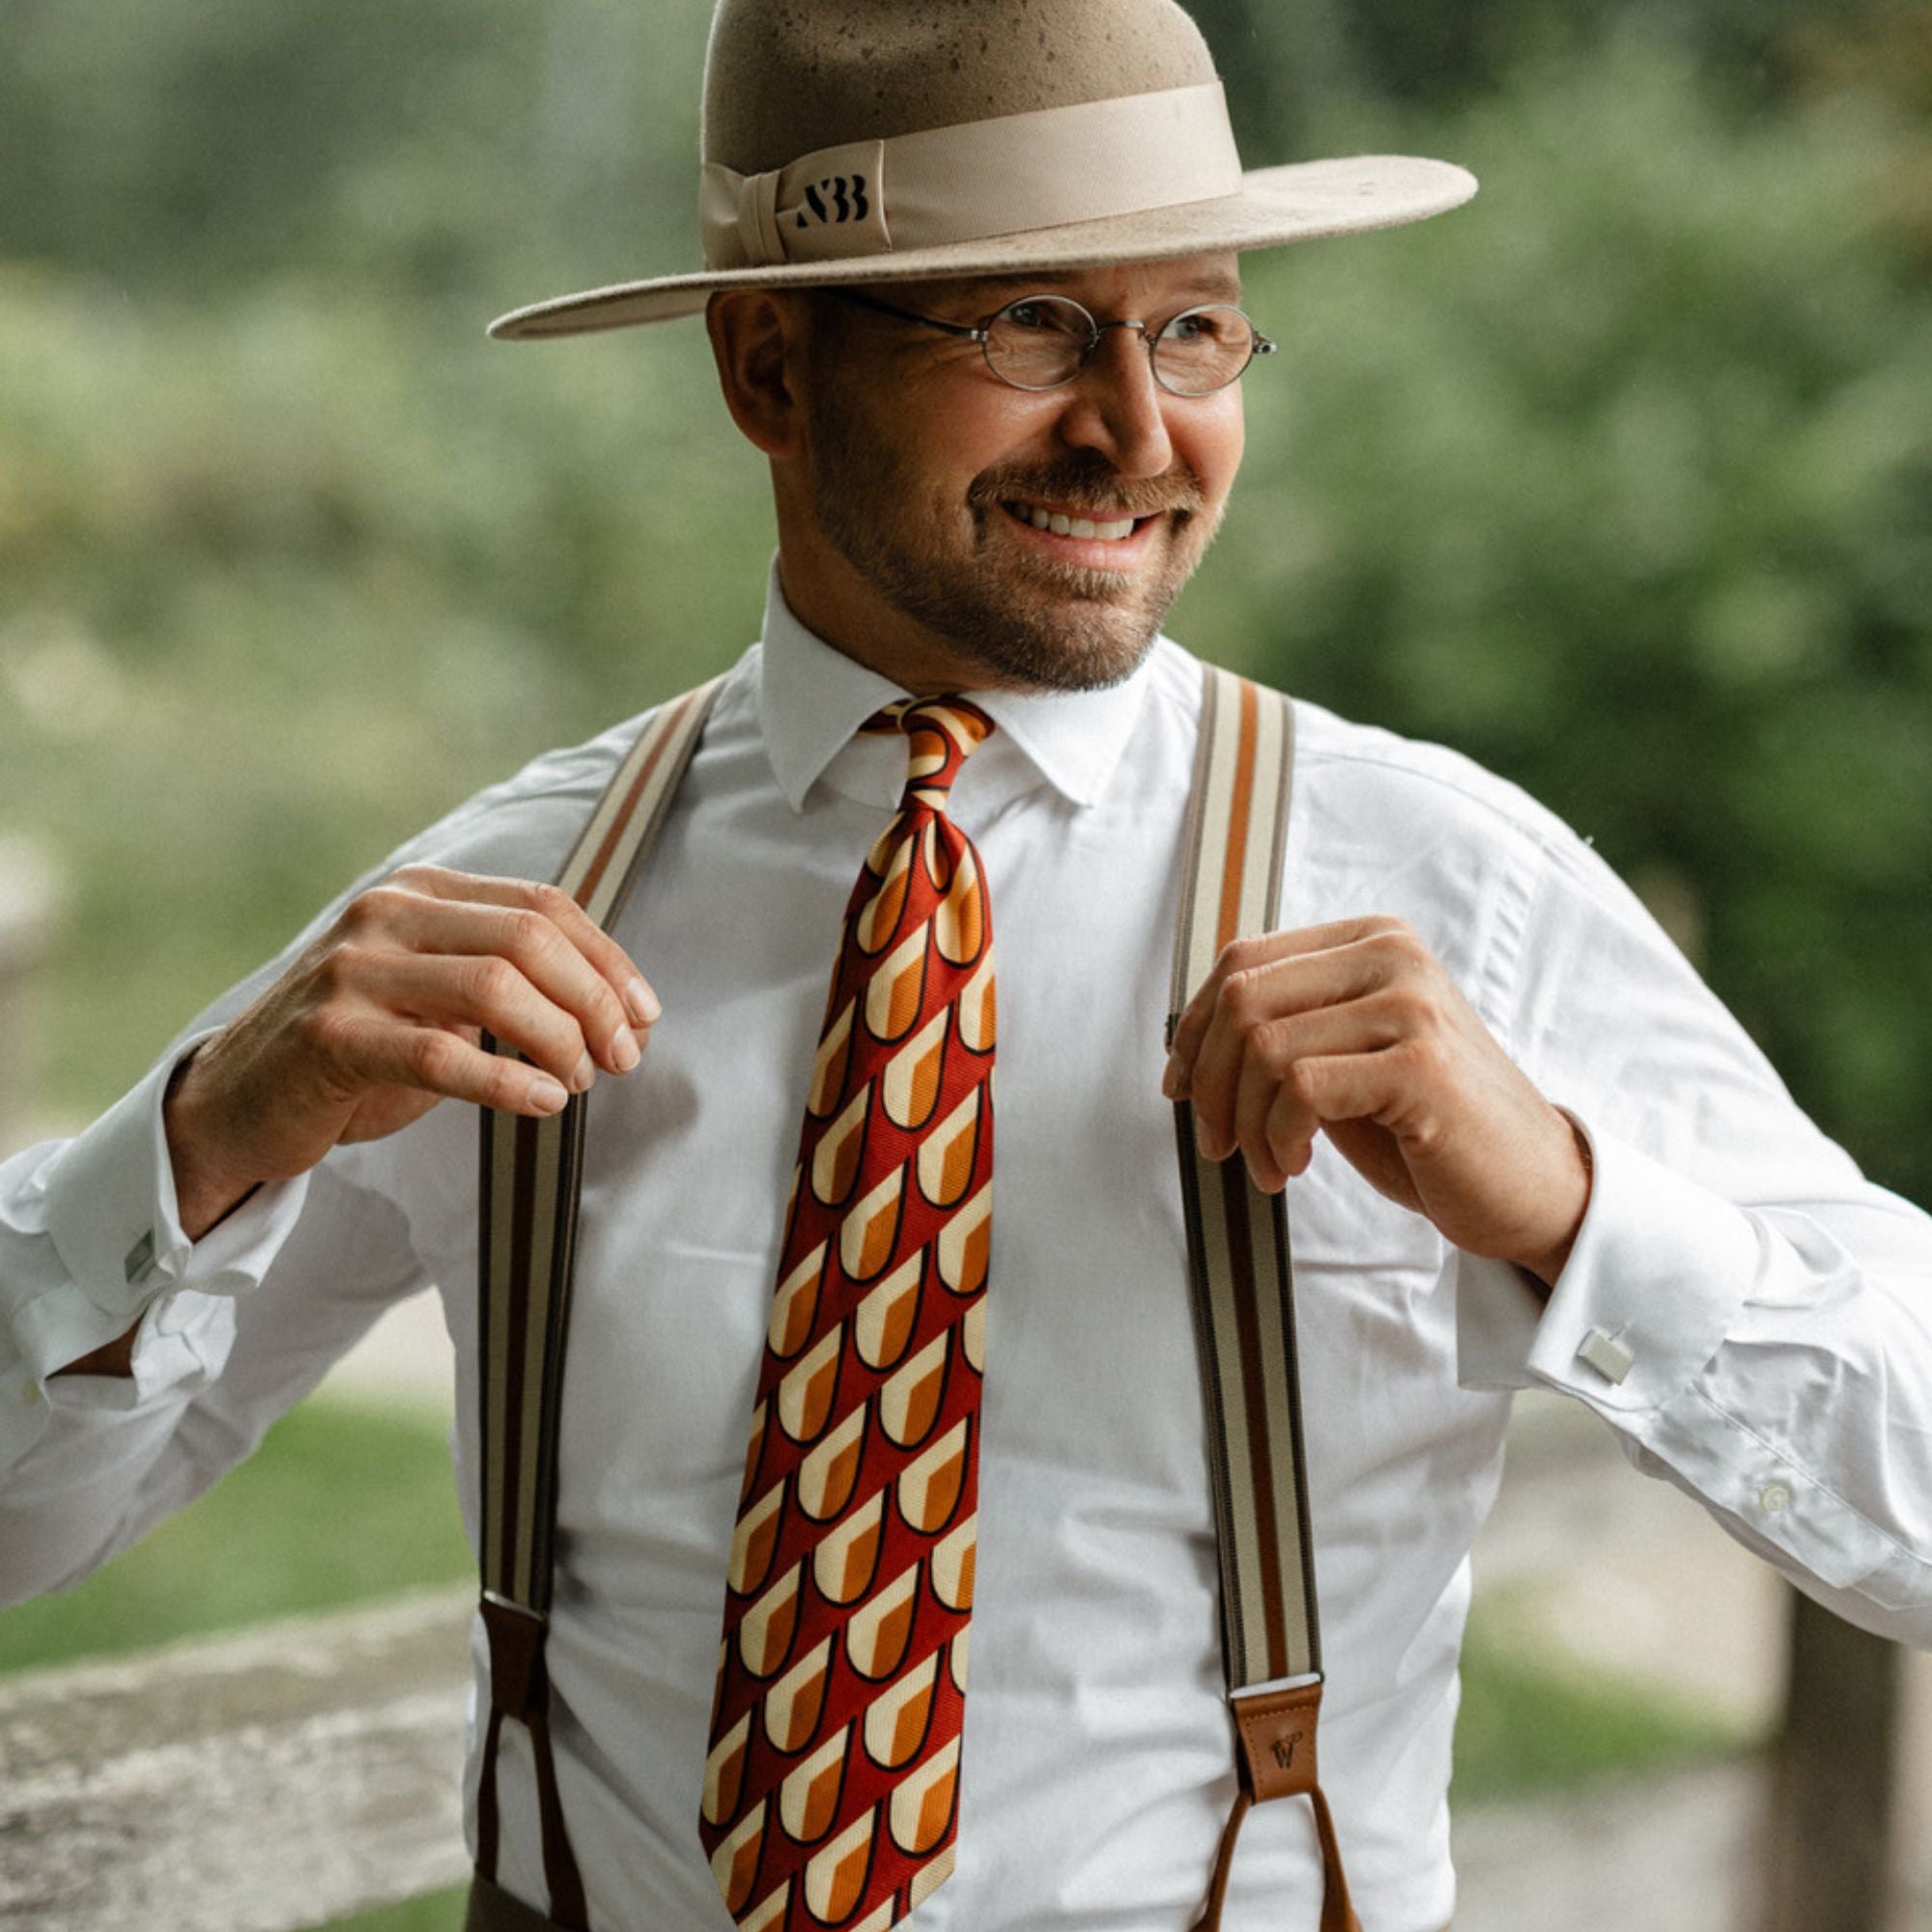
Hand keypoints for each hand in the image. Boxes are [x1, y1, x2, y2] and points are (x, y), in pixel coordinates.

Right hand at [163, 864, 659, 1239]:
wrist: (240, 1099)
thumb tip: (624, 1013)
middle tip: (621, 1056)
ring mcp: (352, 970)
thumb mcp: (438, 995)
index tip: (645, 1016)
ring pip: (493, 987)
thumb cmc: (360, 1050)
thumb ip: (512, 984)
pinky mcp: (330, 1035)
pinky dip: (507, 1081)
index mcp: (422, 891)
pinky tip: (541, 1102)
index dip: (607, 961)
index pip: (543, 907)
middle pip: (529, 939)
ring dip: (558, 1039)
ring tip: (577, 1081)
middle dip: (594, 1000)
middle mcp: (386, 914)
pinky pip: (440, 1053)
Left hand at [1163, 916, 1590, 1285]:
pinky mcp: (1419, 1065)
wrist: (1531, 1187)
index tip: (1181, 1090)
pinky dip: (1277, 1137)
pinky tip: (1294, 1165)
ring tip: (1266, 1165)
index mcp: (1370, 942)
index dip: (1194, 1030)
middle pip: (1241, 998)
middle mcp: (1391, 956)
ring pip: (1263, 1045)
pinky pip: (1300, 1089)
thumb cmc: (1429, 1129)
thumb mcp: (1346, 1060)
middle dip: (1208, 1081)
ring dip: (1243, 1121)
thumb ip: (1285, 1031)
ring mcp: (1409, 1005)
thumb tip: (1187, 1039)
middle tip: (1219, 1143)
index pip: (1241, 960)